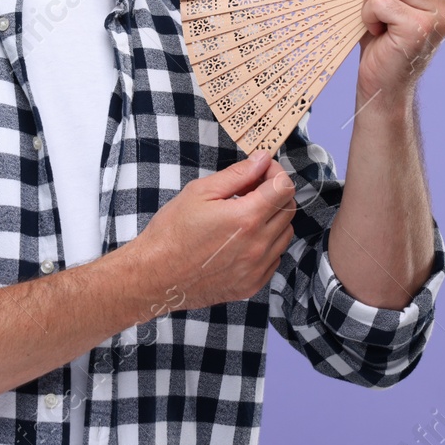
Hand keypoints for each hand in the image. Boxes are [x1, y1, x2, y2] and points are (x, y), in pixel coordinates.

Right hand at [127, 150, 297, 313]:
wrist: (155, 275)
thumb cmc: (172, 232)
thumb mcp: (200, 192)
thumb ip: (237, 174)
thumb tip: (262, 160)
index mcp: (246, 218)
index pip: (284, 188)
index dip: (275, 173)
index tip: (262, 172)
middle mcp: (257, 245)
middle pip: (288, 209)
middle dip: (274, 194)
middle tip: (251, 190)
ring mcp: (257, 268)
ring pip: (285, 234)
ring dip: (272, 219)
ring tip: (245, 215)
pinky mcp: (253, 284)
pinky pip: (274, 258)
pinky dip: (266, 244)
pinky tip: (243, 239)